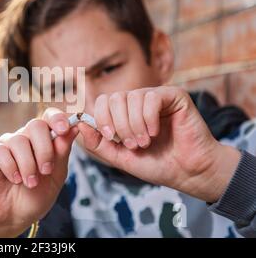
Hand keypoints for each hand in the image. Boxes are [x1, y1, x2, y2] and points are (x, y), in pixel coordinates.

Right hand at [0, 108, 77, 237]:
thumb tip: (74, 128)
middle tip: (46, 170)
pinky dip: (11, 167)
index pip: (49, 117)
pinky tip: (15, 179)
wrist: (12, 217)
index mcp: (42, 139)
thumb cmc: (34, 197)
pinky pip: (1, 151)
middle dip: (44, 149)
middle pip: (36, 125)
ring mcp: (6, 143)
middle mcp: (24, 137)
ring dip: (28, 165)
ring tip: (30, 183)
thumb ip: (62, 152)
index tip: (64, 129)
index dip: (57, 119)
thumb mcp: (56, 176)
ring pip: (19, 140)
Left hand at [77, 86, 240, 202]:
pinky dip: (149, 118)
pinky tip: (156, 132)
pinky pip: (151, 98)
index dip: (102, 119)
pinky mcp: (174, 96)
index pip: (102, 101)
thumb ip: (98, 143)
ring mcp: (156, 96)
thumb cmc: (156, 164)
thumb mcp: (120, 157)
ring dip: (135, 125)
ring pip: (131, 98)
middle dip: (119, 125)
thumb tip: (80, 124)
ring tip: (146, 142)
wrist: (188, 172)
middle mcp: (138, 101)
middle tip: (133, 145)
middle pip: (113, 98)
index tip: (112, 138)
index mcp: (124, 113)